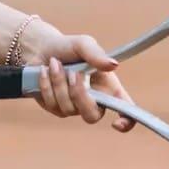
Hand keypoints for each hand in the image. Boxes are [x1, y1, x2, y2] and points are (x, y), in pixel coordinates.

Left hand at [20, 23, 136, 132]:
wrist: (42, 48)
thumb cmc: (69, 47)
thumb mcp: (83, 44)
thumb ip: (96, 55)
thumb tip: (113, 65)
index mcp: (108, 88)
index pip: (124, 109)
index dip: (126, 121)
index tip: (116, 123)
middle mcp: (93, 101)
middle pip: (92, 116)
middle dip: (80, 94)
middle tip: (73, 73)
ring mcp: (73, 108)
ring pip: (68, 108)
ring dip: (59, 82)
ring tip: (54, 63)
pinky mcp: (55, 108)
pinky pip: (52, 104)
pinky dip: (47, 84)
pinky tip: (45, 71)